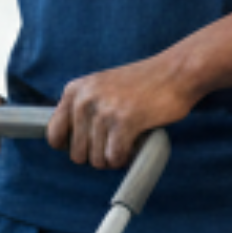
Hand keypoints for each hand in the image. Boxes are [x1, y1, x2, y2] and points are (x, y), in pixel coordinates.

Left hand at [49, 55, 195, 172]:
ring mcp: (103, 110)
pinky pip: (114, 158)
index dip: (72, 147)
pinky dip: (126, 159)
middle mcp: (84, 99)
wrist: (177, 71)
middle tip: (116, 144)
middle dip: (97, 156)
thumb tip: (69, 145)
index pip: (54, 135)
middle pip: (77, 154)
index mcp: (75, 90)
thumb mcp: (102, 87)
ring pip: (97, 160)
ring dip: (114, 159)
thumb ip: (83, 108)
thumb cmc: (143, 84)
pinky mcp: (124, 122)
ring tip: (128, 142)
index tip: (91, 144)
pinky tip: (134, 146)